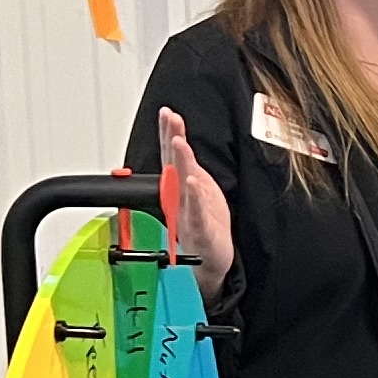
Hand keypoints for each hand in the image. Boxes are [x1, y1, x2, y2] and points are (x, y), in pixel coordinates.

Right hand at [156, 109, 234, 300]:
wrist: (209, 264)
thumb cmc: (205, 228)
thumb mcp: (199, 192)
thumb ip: (189, 170)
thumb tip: (181, 145)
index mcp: (179, 188)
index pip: (172, 155)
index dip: (169, 133)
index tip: (167, 112)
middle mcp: (180, 199)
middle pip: (173, 164)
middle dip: (171, 139)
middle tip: (169, 118)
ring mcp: (188, 214)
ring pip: (181, 184)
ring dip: (179, 162)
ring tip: (178, 142)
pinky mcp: (200, 231)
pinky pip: (195, 211)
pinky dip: (193, 196)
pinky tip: (191, 182)